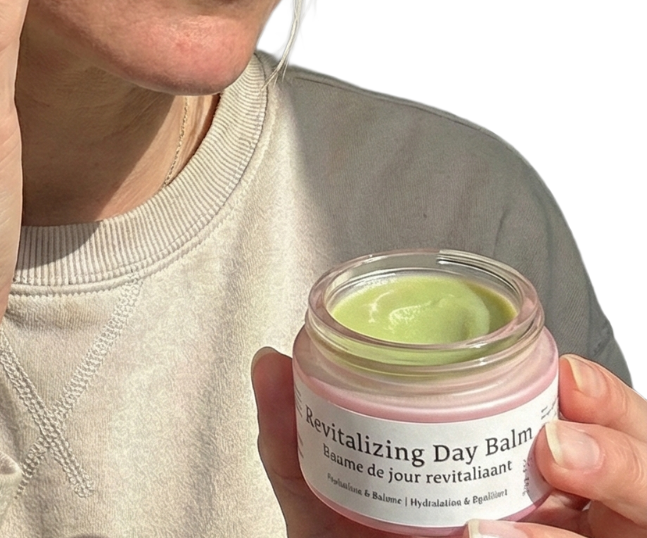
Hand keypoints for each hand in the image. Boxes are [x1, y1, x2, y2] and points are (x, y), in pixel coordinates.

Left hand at [251, 349, 646, 537]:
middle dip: (624, 447)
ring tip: (553, 471)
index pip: (596, 422)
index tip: (565, 373)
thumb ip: (295, 440)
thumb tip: (270, 358)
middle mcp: (567, 515)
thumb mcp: (324, 503)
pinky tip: (497, 535)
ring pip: (646, 515)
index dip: (602, 397)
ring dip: (617, 485)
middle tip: (559, 441)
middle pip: (645, 470)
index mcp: (520, 473)